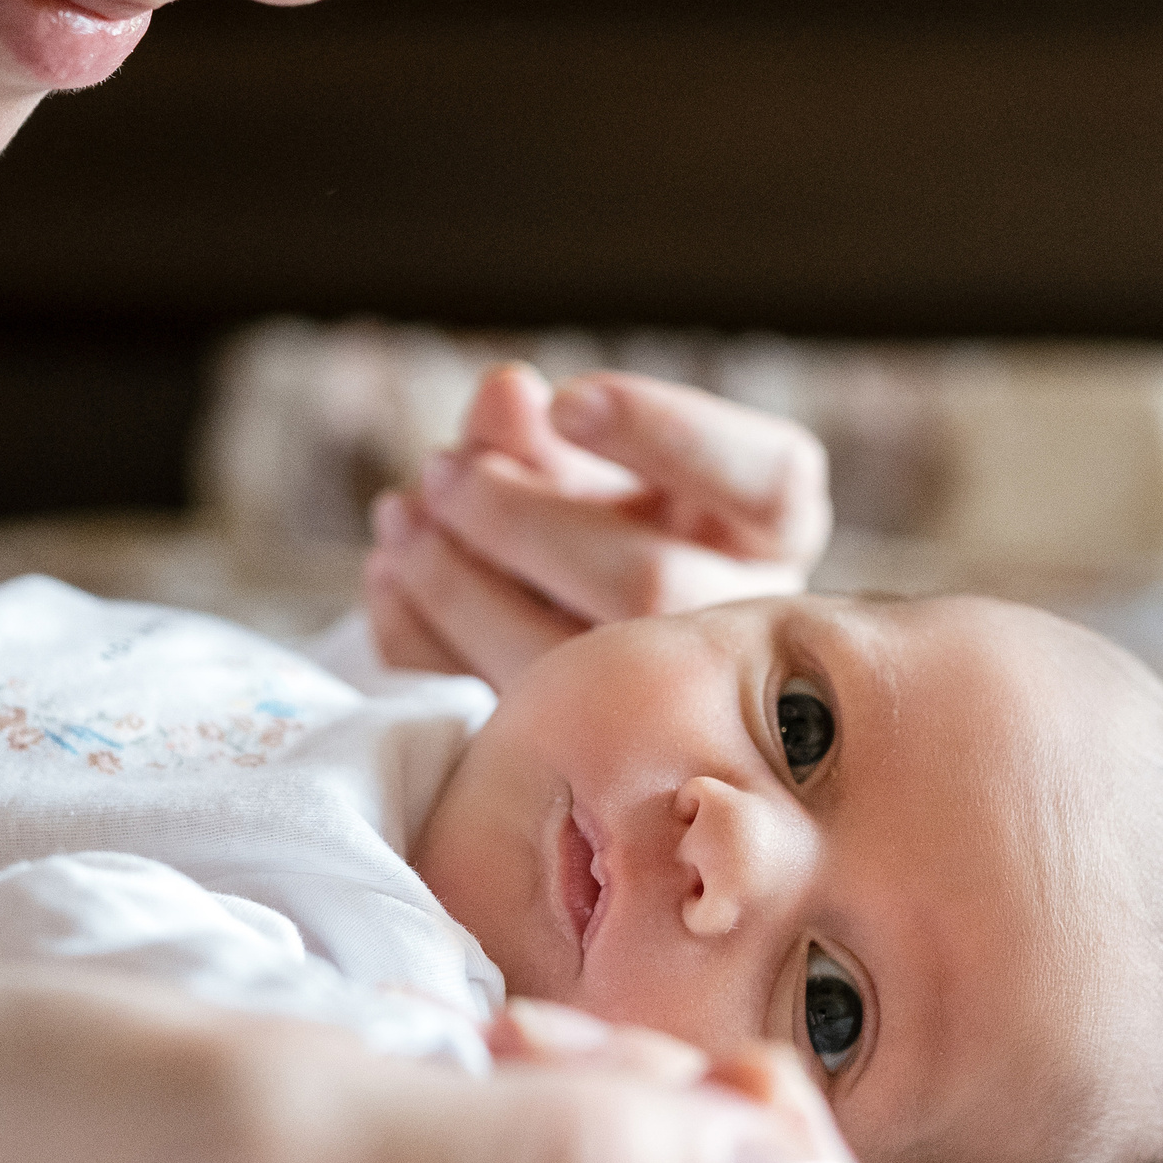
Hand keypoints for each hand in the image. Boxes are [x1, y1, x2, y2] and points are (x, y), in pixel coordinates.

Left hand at [365, 365, 831, 689]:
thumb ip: (541, 430)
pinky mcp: (584, 768)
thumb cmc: (590, 522)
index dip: (664, 433)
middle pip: (650, 583)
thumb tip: (505, 394)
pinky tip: (389, 579)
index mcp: (773, 528)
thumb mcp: (577, 461)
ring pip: (574, 662)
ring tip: (402, 519)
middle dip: (522, 520)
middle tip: (440, 470)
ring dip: (459, 586)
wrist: (567, 625)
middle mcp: (750, 624)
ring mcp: (675, 712)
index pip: (764, 476)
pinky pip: (491, 714)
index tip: (566, 398)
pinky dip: (421, 641)